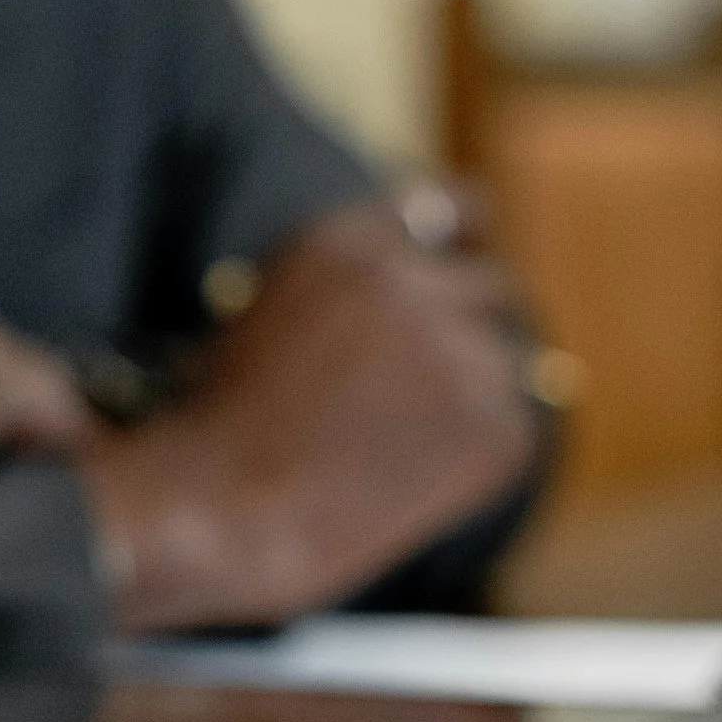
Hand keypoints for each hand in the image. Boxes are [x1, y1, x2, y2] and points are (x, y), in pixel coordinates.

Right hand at [80, 201, 536, 629]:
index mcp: (347, 244)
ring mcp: (462, 351)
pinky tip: (399, 484)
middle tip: (426, 390)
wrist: (215, 512)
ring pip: (500, 367)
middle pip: (489, 289)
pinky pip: (506, 432)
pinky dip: (470, 459)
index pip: (448, 209)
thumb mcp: (261, 318)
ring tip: (384, 452)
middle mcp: (413, 281)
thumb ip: (347, 287)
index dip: (463, 237)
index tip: (471, 253)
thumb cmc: (216, 431)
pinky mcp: (494, 425)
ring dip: (463, 398)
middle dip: (468, 330)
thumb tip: (428, 279)